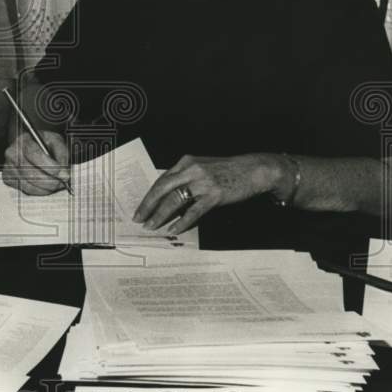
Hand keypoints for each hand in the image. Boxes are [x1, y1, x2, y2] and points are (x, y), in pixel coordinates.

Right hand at [2, 130, 69, 194]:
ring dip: (47, 188)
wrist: (31, 144)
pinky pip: (26, 191)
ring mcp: (8, 167)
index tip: (64, 174)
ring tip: (57, 184)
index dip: (51, 168)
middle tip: (63, 182)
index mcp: (23, 140)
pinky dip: (39, 191)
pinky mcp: (8, 179)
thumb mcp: (56, 141)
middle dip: (51, 182)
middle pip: (31, 174)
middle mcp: (12, 154)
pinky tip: (46, 186)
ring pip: (29, 185)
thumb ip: (62, 155)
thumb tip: (64, 174)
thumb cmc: (44, 143)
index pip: (35, 155)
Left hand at [132, 153, 277, 233]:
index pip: (161, 180)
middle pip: (162, 188)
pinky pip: (193, 211)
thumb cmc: (227, 171)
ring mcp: (202, 182)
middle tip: (138, 218)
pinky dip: (182, 221)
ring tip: (152, 226)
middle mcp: (191, 170)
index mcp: (186, 162)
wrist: (253, 170)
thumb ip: (185, 179)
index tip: (141, 207)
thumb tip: (168, 198)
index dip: (149, 195)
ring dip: (160, 215)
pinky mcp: (214, 195)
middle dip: (148, 205)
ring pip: (174, 200)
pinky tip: (174, 229)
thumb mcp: (202, 169)